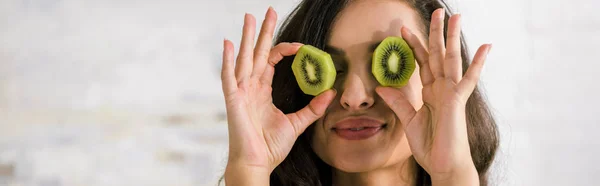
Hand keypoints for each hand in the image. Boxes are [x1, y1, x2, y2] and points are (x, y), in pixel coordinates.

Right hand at [221, 7, 335, 173]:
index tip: (300, 45)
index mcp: (262, 90)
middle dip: (262, 31)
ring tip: (249, 17)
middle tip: (268, 11)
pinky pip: (229, 76)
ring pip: (243, 58)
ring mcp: (240, 91)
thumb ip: (313, 108)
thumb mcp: (297, 123)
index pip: (271, 60)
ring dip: (246, 37)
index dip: (284, 49)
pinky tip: (229, 43)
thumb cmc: (271, 146)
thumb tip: (331, 93)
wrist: (257, 163)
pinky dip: (227, 59)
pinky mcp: (233, 99)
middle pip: (256, 52)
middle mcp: (250, 87)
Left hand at [376, 9, 490, 183]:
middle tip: (436, 11)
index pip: (422, 62)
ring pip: (452, 59)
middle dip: (436, 33)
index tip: (403, 29)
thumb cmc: (430, 146)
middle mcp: (442, 89)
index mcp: (430, 92)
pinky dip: (477, 63)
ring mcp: (451, 93)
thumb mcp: (408, 120)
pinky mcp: (457, 101)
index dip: (414, 45)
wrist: (443, 165)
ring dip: (453, 38)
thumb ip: (398, 102)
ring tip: (455, 17)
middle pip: (438, 54)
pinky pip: (468, 80)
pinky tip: (485, 46)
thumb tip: (381, 87)